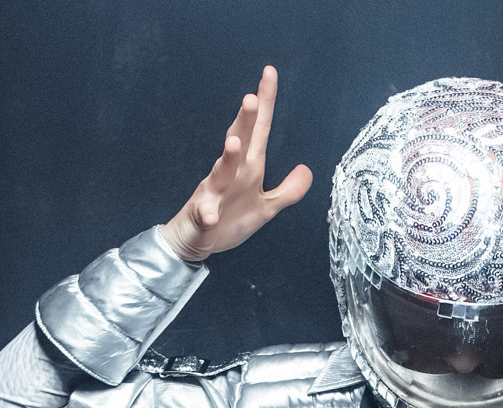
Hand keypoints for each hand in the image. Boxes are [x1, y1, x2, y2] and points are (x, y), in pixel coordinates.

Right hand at [163, 67, 311, 262]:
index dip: (266, 103)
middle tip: (251, 98)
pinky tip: (210, 214)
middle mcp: (231, 173)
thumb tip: (308, 169)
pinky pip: (205, 212)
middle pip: (240, 141)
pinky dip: (207, 212)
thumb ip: (287, 191)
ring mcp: (214, 192)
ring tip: (234, 143)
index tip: (270, 72)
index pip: (260, 130)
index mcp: (249, 168)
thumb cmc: (229, 219)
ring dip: (227, 158)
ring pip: (221, 171)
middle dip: (244, 121)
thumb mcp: (266, 208)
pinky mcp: (203, 214)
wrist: (195, 241)